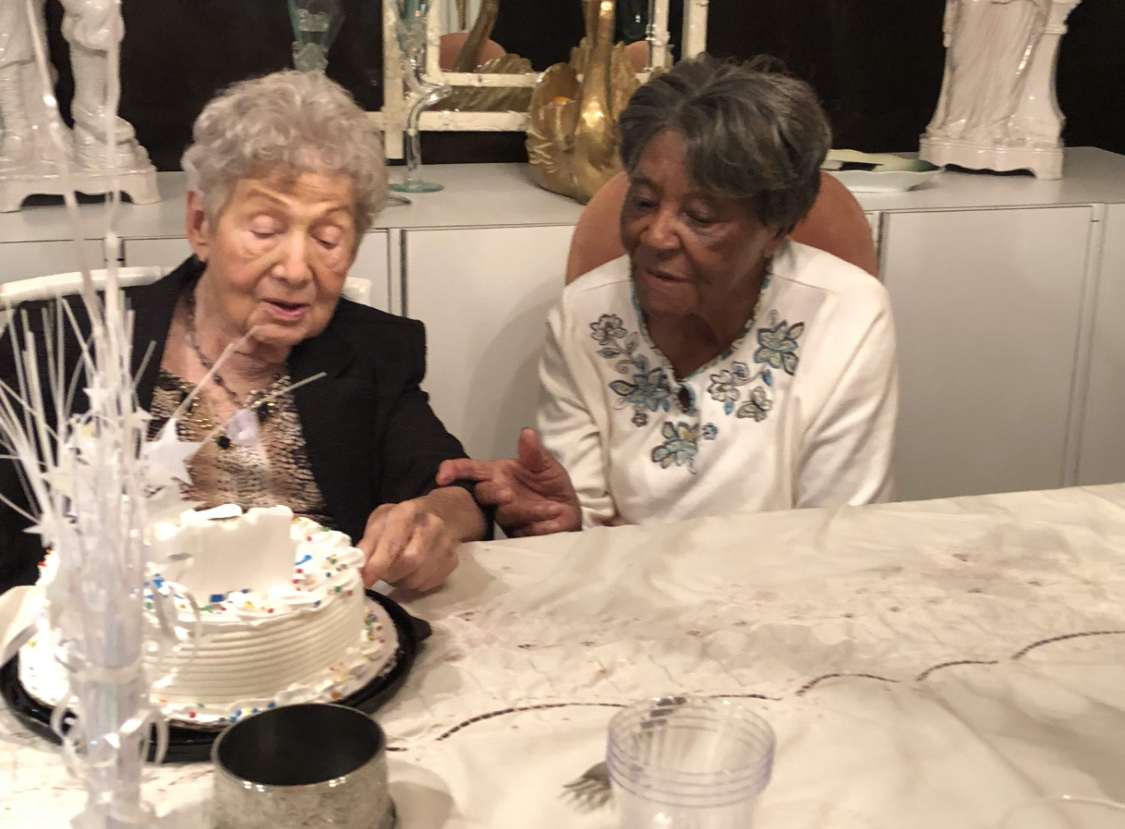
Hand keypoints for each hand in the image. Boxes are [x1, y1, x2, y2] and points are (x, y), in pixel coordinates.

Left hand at [357, 496, 459, 591]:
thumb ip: (367, 545)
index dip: (378, 564)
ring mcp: (446, 543)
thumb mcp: (380, 522)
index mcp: (408, 511)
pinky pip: (427, 584)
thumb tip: (358, 570)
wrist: (440, 513)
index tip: (366, 580)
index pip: (394, 541)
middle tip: (381, 573)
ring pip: (417, 578)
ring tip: (396, 570)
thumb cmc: (402, 520)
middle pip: (409, 561)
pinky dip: (414, 584)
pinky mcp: (452, 561)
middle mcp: (432, 525)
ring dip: (400, 581)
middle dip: (389, 574)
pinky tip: (412, 571)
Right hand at [435, 428, 580, 536]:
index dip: (454, 470)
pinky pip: (519, 529)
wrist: (569, 514)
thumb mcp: (547, 465)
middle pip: (480, 493)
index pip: (470, 470)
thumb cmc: (552, 486)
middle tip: (508, 494)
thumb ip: (534, 453)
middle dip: (492, 493)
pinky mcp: (514, 534)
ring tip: (550, 507)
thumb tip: (526, 432)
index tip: (442, 476)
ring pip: (502, 513)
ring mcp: (503, 516)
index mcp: (498, 474)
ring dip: (526, 509)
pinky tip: (550, 518)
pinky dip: (537, 522)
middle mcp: (496, 495)